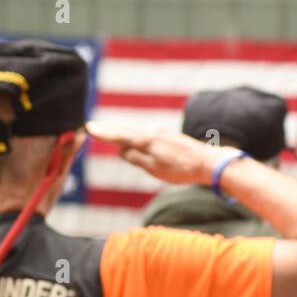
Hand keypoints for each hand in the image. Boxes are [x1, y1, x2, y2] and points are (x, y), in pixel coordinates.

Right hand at [86, 123, 232, 186]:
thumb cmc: (181, 169)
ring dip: (120, 131)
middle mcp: (151, 132)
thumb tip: (121, 150)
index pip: (119, 136)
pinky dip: (132, 134)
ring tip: (106, 131)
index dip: (104, 133)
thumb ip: (135, 158)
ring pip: (134, 131)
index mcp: (146, 140)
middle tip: (92, 127)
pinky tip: (130, 137)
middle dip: (108, 129)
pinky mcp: (166, 136)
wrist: (207, 162)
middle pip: (125, 130)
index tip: (89, 128)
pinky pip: (143, 133)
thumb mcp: (154, 169)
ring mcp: (160, 132)